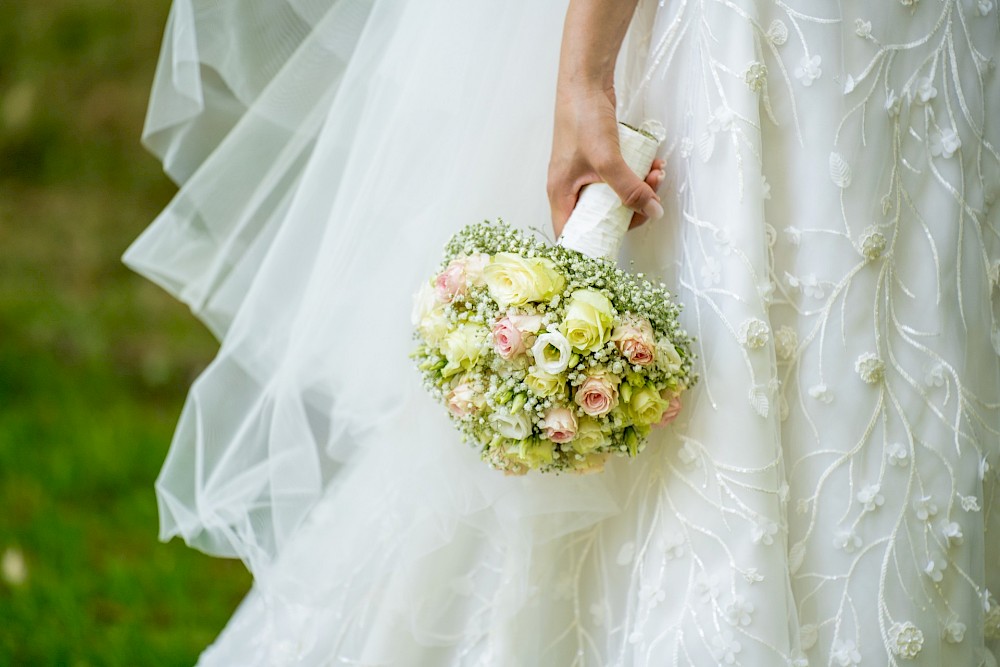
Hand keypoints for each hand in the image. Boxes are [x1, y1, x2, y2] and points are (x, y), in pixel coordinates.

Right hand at [547, 84, 664, 238]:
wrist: (585, 81)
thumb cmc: (583, 118)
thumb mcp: (608, 160)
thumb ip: (630, 189)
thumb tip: (652, 211)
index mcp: (561, 194)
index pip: (571, 234)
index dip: (592, 245)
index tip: (619, 242)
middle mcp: (570, 188)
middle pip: (600, 217)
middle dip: (630, 210)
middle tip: (651, 200)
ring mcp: (584, 173)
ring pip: (614, 196)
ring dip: (639, 190)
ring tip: (657, 175)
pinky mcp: (597, 160)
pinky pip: (619, 177)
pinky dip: (637, 175)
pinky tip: (653, 164)